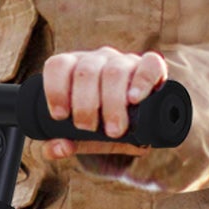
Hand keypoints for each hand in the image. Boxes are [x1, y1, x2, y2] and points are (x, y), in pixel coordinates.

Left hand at [39, 48, 168, 159]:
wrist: (140, 123)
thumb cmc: (103, 125)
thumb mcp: (81, 136)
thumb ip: (62, 143)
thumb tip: (57, 148)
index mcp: (75, 69)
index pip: (58, 65)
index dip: (55, 90)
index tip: (60, 115)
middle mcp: (99, 60)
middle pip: (85, 71)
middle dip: (84, 105)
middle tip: (88, 128)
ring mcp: (126, 61)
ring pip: (114, 71)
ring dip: (111, 103)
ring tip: (114, 130)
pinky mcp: (152, 67)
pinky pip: (149, 64)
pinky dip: (141, 82)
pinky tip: (135, 99)